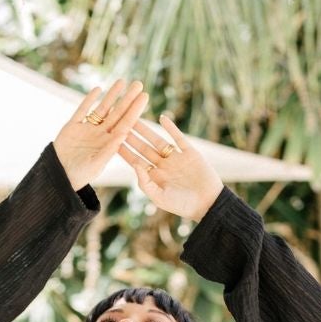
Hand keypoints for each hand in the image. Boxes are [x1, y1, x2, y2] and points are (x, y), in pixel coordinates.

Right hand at [53, 79, 150, 192]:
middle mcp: (100, 135)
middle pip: (117, 113)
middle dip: (127, 99)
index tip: (145, 97)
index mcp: (109, 144)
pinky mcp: (73, 126)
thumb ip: (109, 149)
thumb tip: (124, 134)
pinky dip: (89, 99)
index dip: (135, 110)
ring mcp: (87, 129)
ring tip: (122, 81)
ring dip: (112, 95)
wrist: (58, 176)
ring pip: (102, 108)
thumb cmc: (79, 175)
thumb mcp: (96, 164)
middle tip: (139, 84)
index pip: (125, 124)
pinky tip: (98, 89)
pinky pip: (82, 110)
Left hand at [117, 110, 224, 224]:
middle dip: (131, 136)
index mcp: (154, 177)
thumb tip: (134, 164)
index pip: (136, 161)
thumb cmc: (183, 206)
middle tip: (118, 122)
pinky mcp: (190, 152)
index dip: (124, 151)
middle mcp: (163, 166)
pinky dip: (171, 128)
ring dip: (146, 129)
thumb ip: (145, 183)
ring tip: (135, 115)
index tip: (111, 140)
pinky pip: (178, 138)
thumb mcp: (160, 198)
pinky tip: (162, 118)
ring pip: (158, 140)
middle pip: (143, 148)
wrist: (209, 204)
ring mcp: (176, 158)